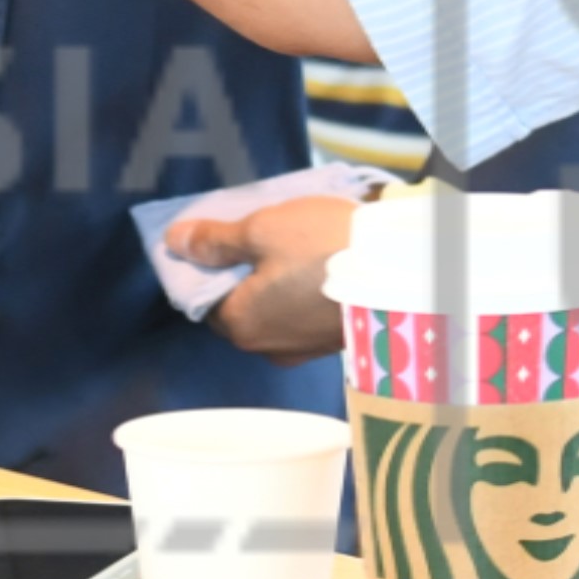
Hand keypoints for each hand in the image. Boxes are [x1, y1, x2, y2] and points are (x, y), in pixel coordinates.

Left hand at [164, 189, 355, 361]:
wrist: (403, 269)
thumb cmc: (324, 246)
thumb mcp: (261, 229)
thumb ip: (215, 240)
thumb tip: (174, 242)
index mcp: (240, 324)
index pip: (203, 298)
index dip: (207, 265)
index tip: (221, 236)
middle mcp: (268, 346)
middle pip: (239, 306)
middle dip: (242, 274)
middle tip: (257, 234)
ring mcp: (304, 349)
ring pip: (274, 311)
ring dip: (274, 282)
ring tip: (292, 244)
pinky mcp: (334, 341)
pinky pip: (304, 315)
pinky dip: (302, 292)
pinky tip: (317, 263)